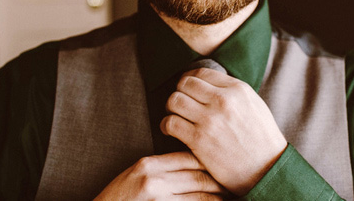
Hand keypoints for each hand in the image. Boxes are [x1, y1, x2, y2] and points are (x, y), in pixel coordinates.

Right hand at [94, 151, 227, 199]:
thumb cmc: (118, 198)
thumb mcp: (135, 175)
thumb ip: (161, 167)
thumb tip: (192, 162)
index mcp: (148, 165)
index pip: (188, 157)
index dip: (209, 160)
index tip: (224, 162)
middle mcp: (154, 181)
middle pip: (198, 176)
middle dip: (219, 180)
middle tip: (235, 181)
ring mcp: (158, 200)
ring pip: (201, 197)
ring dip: (219, 198)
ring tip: (232, 196)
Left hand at [161, 68, 286, 195]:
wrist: (267, 170)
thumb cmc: (262, 139)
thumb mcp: (254, 105)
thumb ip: (233, 92)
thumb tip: (211, 84)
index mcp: (237, 89)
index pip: (202, 73)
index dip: (190, 78)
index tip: (188, 88)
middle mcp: (223, 101)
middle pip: (185, 83)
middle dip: (179, 91)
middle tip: (180, 102)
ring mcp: (210, 120)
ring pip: (174, 100)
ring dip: (171, 107)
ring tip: (175, 115)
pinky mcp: (199, 140)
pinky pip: (171, 123)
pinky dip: (166, 125)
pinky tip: (171, 130)